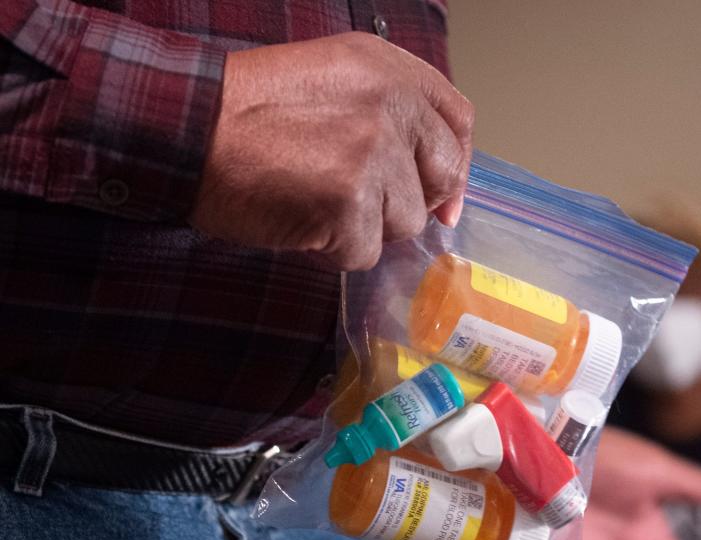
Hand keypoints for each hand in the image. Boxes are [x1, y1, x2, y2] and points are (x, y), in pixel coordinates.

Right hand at [190, 32, 473, 269]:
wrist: (186, 129)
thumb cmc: (246, 112)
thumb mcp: (331, 80)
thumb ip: (390, 115)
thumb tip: (442, 188)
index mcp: (388, 68)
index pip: (457, 120)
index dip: (455, 165)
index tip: (446, 199)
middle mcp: (391, 104)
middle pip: (441, 178)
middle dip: (407, 202)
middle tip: (361, 202)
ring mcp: (374, 152)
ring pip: (404, 223)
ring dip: (364, 227)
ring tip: (316, 201)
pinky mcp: (351, 200)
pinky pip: (365, 252)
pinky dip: (334, 250)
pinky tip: (302, 220)